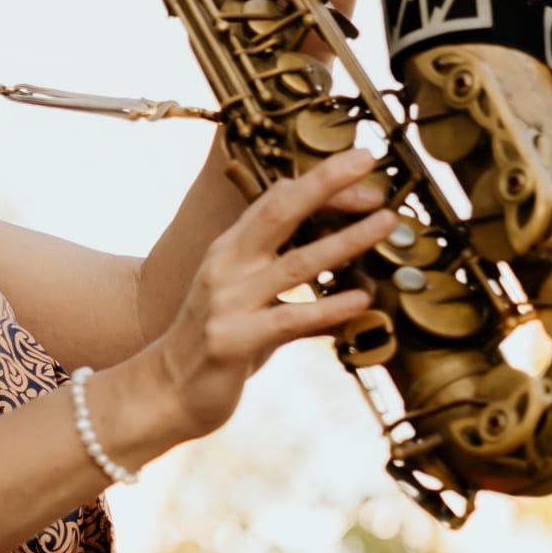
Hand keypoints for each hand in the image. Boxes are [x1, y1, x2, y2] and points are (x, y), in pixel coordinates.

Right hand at [123, 150, 400, 448]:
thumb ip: (295, 292)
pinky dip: (329, 308)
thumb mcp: (252, 306)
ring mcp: (227, 303)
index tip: (362, 171)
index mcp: (229, 250)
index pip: (275, 200)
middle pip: (278, 212)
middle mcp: (226, 267)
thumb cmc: (216, 346)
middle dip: (325, 182)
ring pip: (296, 263)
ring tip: (385, 223)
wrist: (166, 392)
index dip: (320, 183)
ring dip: (345, 241)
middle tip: (367, 160)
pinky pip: (290, 320)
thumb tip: (356, 293)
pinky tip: (362, 299)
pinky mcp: (233, 342)